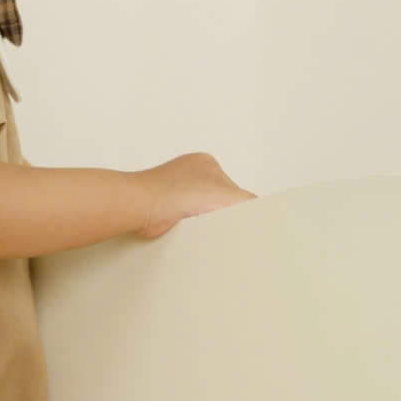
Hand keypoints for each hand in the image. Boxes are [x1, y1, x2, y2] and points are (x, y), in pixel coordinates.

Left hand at [129, 151, 257, 239]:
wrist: (140, 207)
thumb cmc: (175, 194)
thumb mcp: (226, 196)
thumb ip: (250, 203)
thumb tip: (261, 213)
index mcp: (206, 164)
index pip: (234, 189)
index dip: (239, 207)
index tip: (242, 222)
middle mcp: (189, 175)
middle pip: (219, 203)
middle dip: (222, 217)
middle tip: (225, 231)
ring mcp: (174, 192)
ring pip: (203, 215)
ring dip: (206, 226)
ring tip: (205, 233)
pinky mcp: (163, 211)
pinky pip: (186, 224)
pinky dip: (191, 232)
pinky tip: (193, 236)